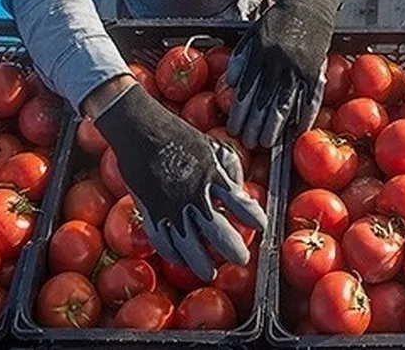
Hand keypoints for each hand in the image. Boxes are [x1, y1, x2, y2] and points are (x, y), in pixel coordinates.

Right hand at [94, 84, 266, 280]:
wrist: (142, 130)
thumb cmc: (182, 137)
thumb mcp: (214, 147)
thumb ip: (231, 169)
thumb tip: (241, 193)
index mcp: (214, 176)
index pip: (240, 204)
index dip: (254, 218)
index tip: (263, 228)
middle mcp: (194, 195)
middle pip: (217, 232)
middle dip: (232, 249)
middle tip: (242, 261)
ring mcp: (170, 206)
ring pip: (188, 244)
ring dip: (200, 262)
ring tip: (210, 273)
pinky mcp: (149, 210)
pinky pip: (160, 239)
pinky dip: (171, 253)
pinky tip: (180, 261)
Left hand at [225, 0, 337, 149]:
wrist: (312, 0)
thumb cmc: (281, 18)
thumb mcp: (254, 32)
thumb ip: (242, 57)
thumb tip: (232, 82)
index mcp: (260, 52)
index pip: (246, 89)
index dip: (239, 111)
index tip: (233, 128)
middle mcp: (278, 61)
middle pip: (264, 100)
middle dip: (254, 125)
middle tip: (248, 142)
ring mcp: (299, 66)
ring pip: (285, 102)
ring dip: (276, 126)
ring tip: (267, 142)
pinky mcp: (317, 68)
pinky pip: (311, 96)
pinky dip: (306, 114)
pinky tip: (299, 129)